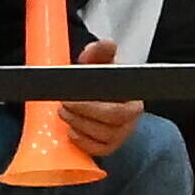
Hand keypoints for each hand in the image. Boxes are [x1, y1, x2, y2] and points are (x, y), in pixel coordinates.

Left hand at [58, 37, 142, 156]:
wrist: (101, 97)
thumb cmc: (101, 80)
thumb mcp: (99, 62)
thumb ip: (99, 51)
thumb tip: (107, 44)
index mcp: (131, 96)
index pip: (118, 104)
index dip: (92, 103)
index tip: (72, 95)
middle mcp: (131, 117)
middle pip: (111, 121)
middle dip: (83, 112)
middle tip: (64, 104)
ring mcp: (122, 134)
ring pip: (103, 136)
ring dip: (79, 125)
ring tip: (64, 113)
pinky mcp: (111, 146)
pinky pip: (99, 150)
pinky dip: (83, 142)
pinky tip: (72, 132)